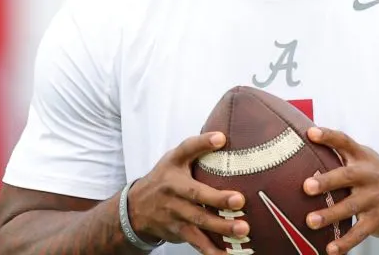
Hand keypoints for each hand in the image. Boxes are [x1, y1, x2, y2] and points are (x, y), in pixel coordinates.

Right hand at [127, 132, 248, 254]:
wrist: (136, 209)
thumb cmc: (164, 178)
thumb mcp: (174, 159)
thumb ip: (197, 147)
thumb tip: (224, 135)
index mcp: (174, 167)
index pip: (186, 150)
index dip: (202, 143)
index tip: (221, 138)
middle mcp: (173, 190)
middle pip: (196, 195)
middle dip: (218, 199)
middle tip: (240, 201)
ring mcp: (175, 213)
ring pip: (199, 222)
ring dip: (221, 228)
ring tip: (243, 230)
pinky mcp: (178, 232)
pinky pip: (198, 243)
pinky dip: (213, 251)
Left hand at [303, 127, 378, 254]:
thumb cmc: (377, 175)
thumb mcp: (364, 158)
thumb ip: (340, 152)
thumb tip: (306, 140)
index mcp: (361, 158)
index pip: (344, 142)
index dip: (328, 136)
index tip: (311, 133)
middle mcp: (367, 176)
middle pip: (346, 176)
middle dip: (326, 181)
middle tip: (307, 186)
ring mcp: (374, 198)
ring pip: (350, 207)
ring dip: (330, 215)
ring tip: (311, 221)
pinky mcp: (378, 219)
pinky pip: (360, 232)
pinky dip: (345, 242)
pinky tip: (331, 249)